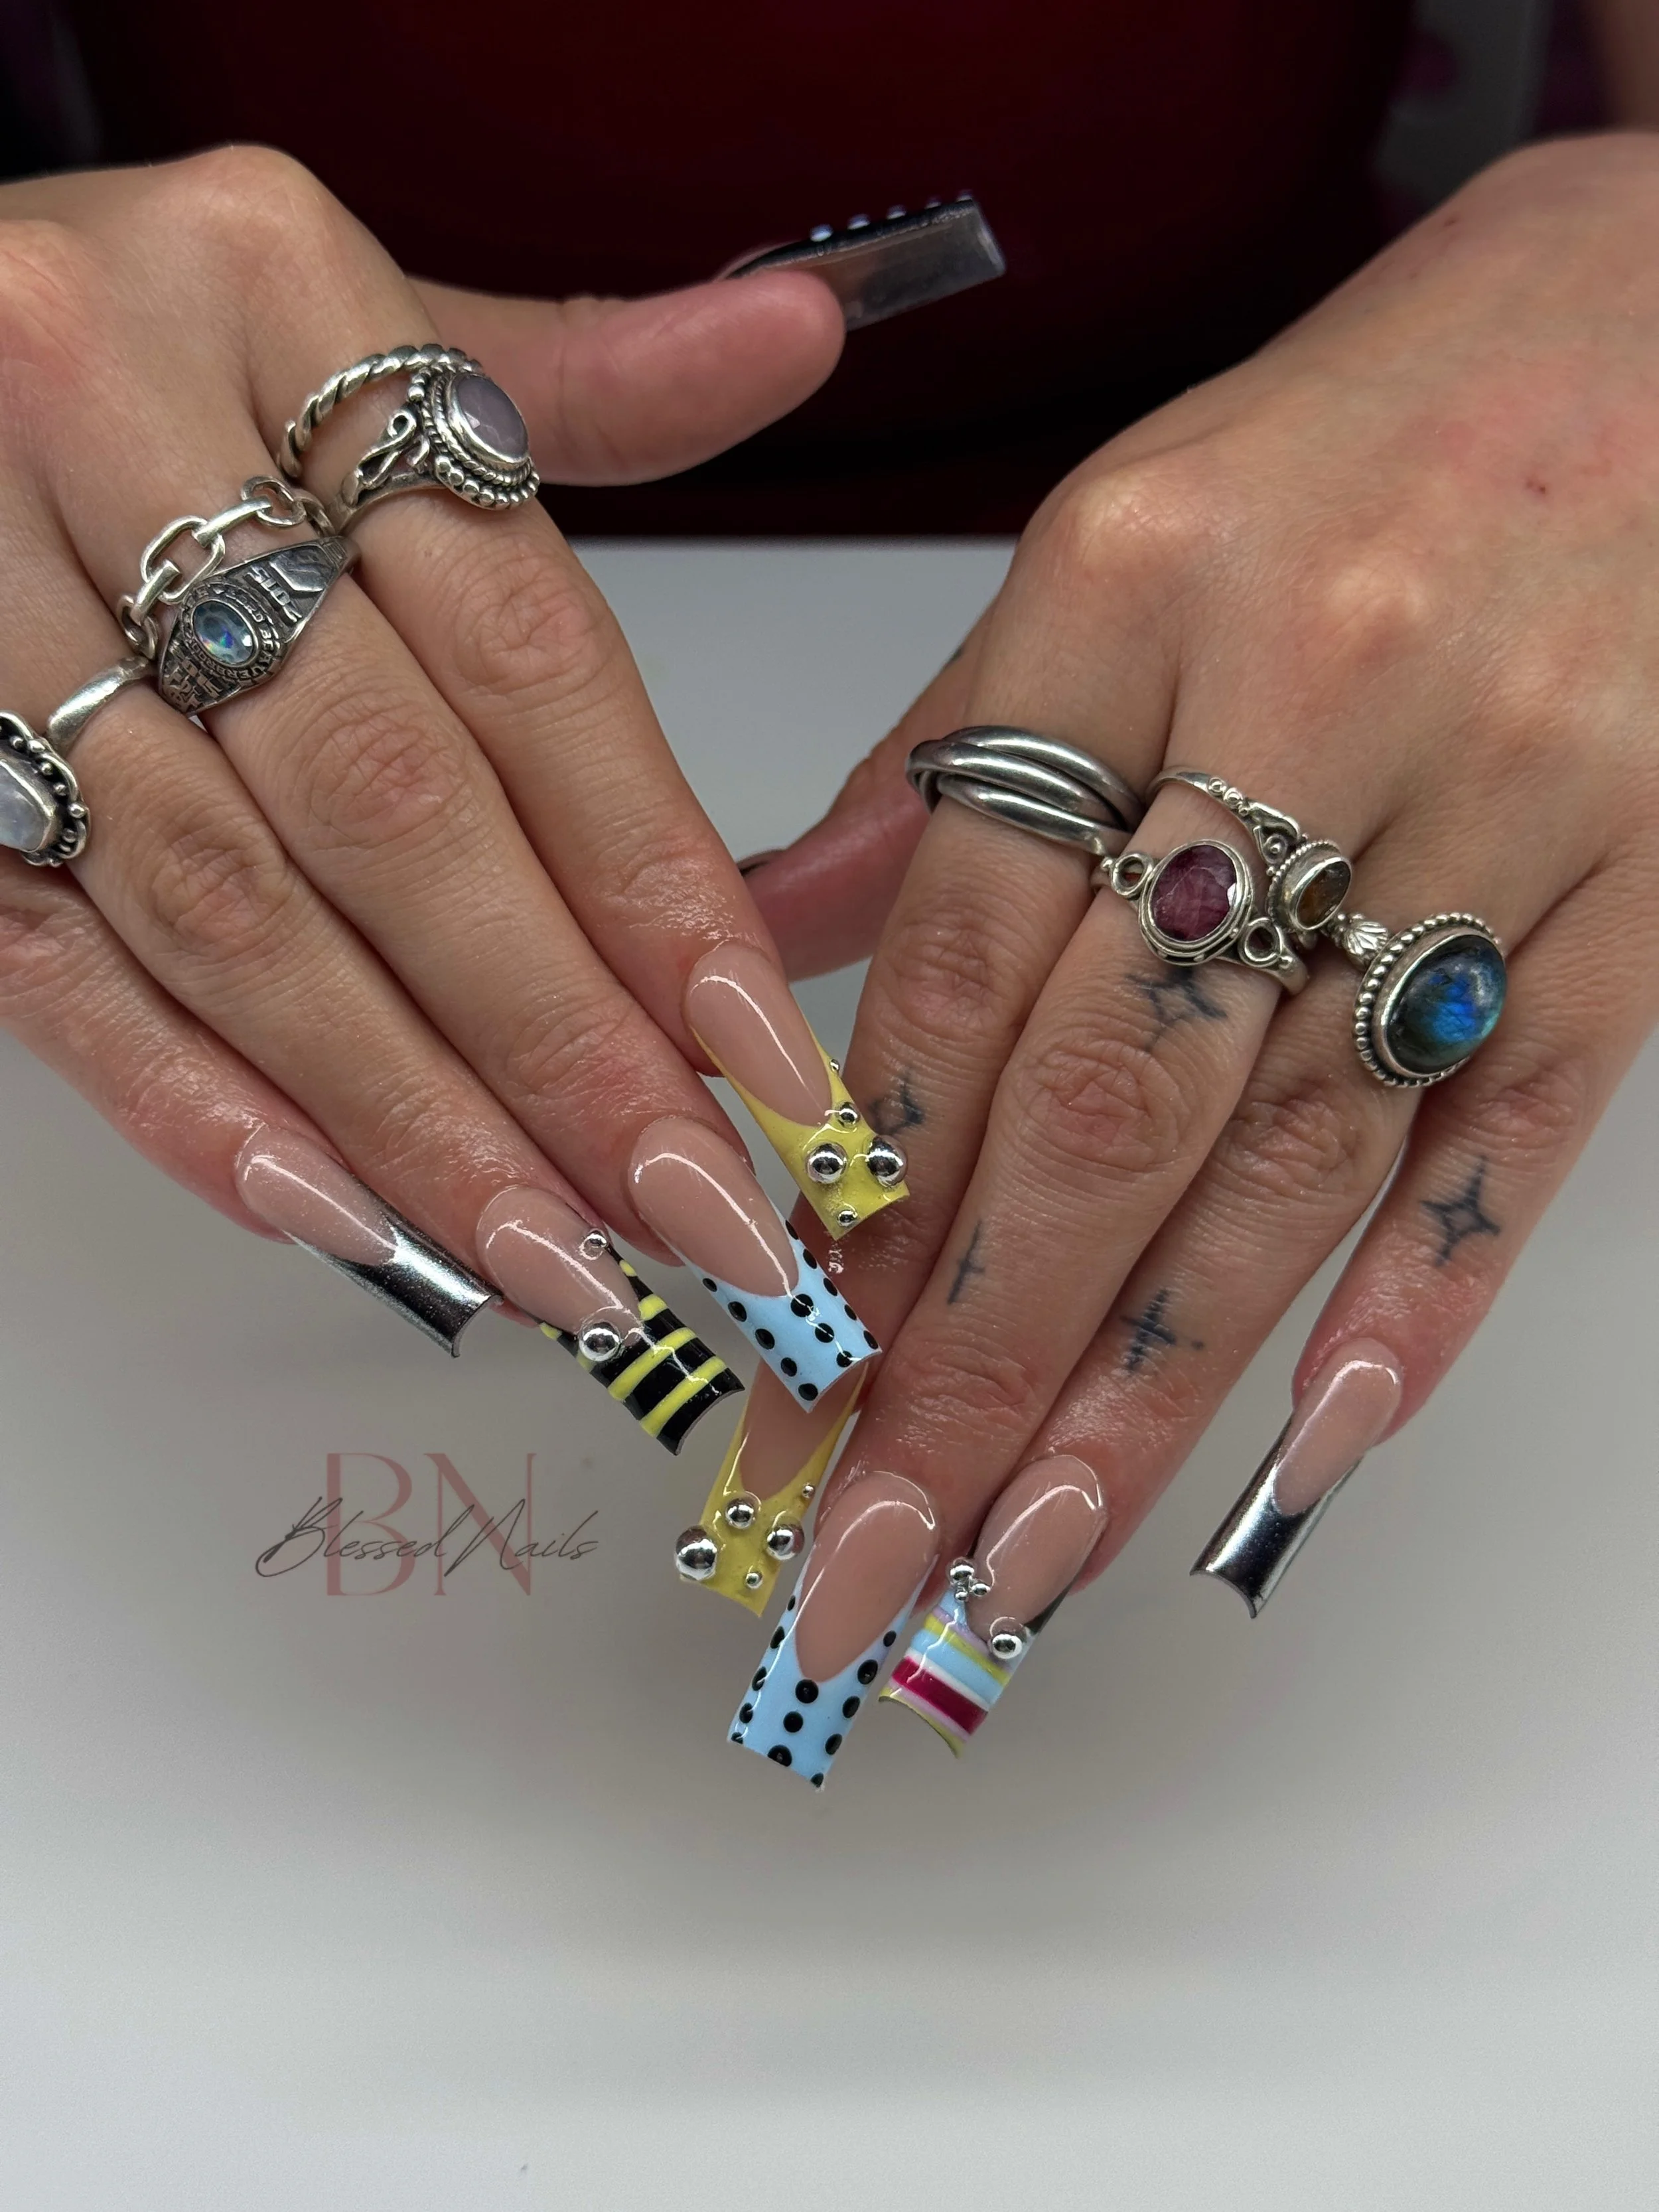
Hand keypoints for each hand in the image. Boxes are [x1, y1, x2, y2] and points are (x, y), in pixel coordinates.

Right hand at [0, 147, 895, 1424]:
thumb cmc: (144, 330)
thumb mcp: (350, 313)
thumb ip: (577, 378)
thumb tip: (801, 331)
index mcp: (266, 282)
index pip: (524, 648)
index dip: (653, 873)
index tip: (761, 1052)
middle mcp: (101, 416)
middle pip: (392, 802)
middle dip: (557, 1040)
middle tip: (690, 1206)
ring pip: (230, 905)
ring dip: (405, 1110)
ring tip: (552, 1255)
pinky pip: (50, 952)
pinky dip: (189, 1098)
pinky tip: (332, 1211)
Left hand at [735, 136, 1658, 1759]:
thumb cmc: (1369, 426)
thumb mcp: (1120, 527)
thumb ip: (952, 754)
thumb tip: (776, 944)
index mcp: (1136, 587)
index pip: (957, 953)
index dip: (860, 1186)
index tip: (783, 1365)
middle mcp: (1315, 700)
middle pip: (1107, 1096)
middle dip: (966, 1358)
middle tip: (855, 1551)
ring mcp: (1507, 808)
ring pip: (1293, 1154)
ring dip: (1144, 1386)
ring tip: (1021, 1560)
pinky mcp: (1650, 890)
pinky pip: (1522, 1131)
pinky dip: (1417, 1301)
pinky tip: (1301, 1452)